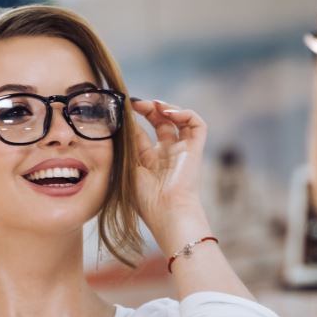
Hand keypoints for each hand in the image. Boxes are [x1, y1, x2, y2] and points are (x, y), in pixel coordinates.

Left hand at [131, 99, 206, 230]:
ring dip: (168, 108)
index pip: (142, 132)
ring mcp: (182, 151)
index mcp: (149, 162)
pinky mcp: (196, 150)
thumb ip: (125, 144)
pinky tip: (169, 114)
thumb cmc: (145, 199)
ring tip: (155, 105)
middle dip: (149, 109)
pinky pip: (198, 125)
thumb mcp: (127, 168)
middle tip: (136, 103)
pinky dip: (186, 114)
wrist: (167, 212)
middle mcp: (167, 154)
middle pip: (161, 123)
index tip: (122, 107)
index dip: (133, 118)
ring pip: (180, 120)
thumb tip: (118, 121)